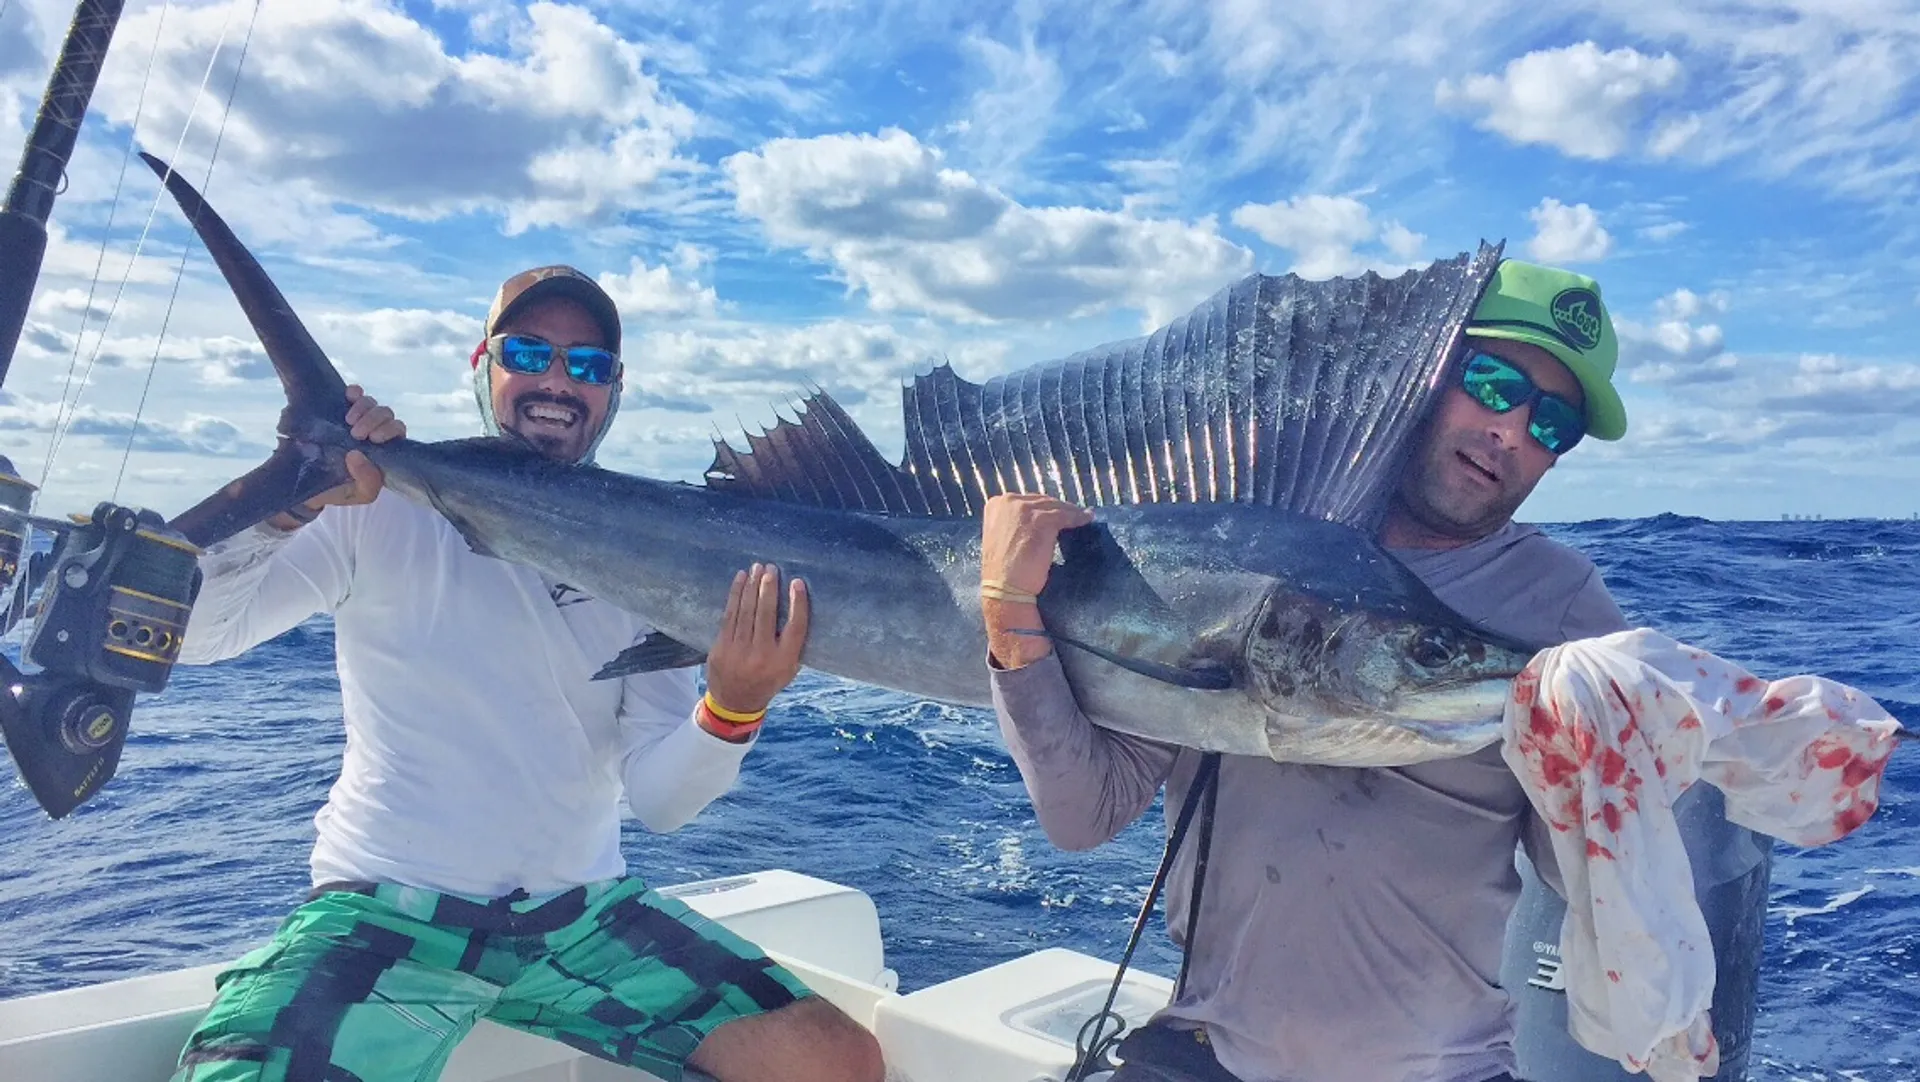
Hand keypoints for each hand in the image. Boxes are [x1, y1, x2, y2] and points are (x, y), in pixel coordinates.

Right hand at [270, 386, 404, 529]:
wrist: (307, 486)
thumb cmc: (339, 490)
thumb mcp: (358, 493)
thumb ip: (368, 482)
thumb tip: (358, 455)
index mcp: (384, 451)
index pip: (398, 432)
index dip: (390, 431)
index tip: (373, 439)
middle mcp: (374, 433)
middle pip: (387, 415)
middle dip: (374, 420)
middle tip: (356, 433)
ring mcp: (359, 420)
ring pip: (373, 403)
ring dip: (364, 408)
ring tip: (348, 421)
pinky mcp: (341, 411)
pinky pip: (356, 394)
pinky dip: (355, 392)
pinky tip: (348, 396)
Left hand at [704, 563, 809, 717]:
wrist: (735, 702)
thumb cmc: (768, 680)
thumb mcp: (789, 669)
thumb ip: (793, 644)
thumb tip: (797, 604)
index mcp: (784, 662)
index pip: (795, 627)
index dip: (798, 603)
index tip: (797, 582)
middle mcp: (762, 656)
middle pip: (767, 614)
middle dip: (768, 588)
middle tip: (771, 568)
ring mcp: (739, 651)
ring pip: (746, 611)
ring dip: (751, 586)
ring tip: (756, 567)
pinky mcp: (721, 647)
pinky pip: (729, 615)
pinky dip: (735, 594)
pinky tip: (740, 579)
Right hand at [980, 494, 1091, 667]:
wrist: (1004, 589)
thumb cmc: (1003, 571)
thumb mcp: (1003, 538)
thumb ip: (1016, 524)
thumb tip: (1040, 520)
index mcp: (996, 504)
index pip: (1027, 501)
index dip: (1044, 507)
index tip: (1057, 512)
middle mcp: (1008, 502)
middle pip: (1042, 501)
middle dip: (1059, 508)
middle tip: (1074, 514)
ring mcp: (1024, 509)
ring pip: (1055, 507)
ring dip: (1071, 512)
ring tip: (1084, 516)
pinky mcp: (1041, 520)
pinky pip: (1064, 515)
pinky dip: (1077, 518)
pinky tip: (1086, 520)